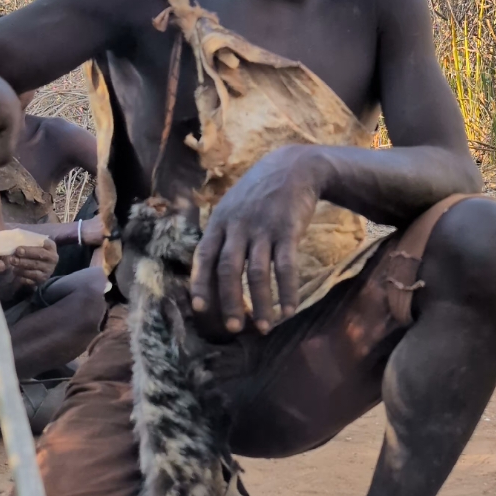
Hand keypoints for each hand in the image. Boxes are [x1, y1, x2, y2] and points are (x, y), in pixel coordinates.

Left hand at [5, 238, 57, 287]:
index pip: (44, 245)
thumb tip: (12, 240)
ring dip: (22, 267)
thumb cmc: (34, 251)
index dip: (30, 248)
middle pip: (39, 257)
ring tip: (12, 264)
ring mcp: (48, 271)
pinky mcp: (42, 280)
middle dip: (25, 257)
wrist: (41, 266)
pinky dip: (22, 276)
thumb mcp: (34, 244)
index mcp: (51, 247)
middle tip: (12, 257)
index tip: (18, 249)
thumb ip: (27, 241)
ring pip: (35, 269)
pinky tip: (15, 272)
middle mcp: (53, 259)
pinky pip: (32, 279)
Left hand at [191, 147, 325, 333]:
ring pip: (257, 273)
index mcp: (219, 222)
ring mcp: (263, 228)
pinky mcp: (288, 230)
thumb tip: (209, 274)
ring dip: (261, 303)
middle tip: (235, 328)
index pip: (203, 257)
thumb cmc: (259, 194)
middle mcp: (237, 226)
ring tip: (265, 327)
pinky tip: (289, 310)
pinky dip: (287, 291)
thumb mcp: (232, 207)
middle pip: (228, 270)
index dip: (200, 284)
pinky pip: (286, 267)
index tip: (200, 309)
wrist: (294, 168)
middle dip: (230, 302)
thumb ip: (221, 236)